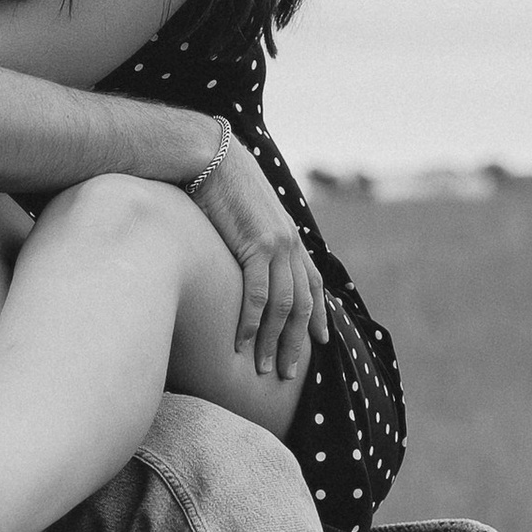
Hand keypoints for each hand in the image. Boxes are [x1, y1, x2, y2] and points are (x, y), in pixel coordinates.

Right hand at [190, 134, 330, 382]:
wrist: (211, 157)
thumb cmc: (223, 184)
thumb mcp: (249, 215)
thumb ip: (255, 239)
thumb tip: (247, 258)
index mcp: (291, 237)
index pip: (312, 285)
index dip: (318, 316)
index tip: (319, 343)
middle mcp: (291, 244)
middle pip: (301, 304)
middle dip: (297, 342)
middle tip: (289, 374)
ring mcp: (277, 245)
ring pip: (283, 306)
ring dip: (274, 342)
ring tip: (264, 369)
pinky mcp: (256, 245)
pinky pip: (258, 294)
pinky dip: (252, 323)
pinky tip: (242, 344)